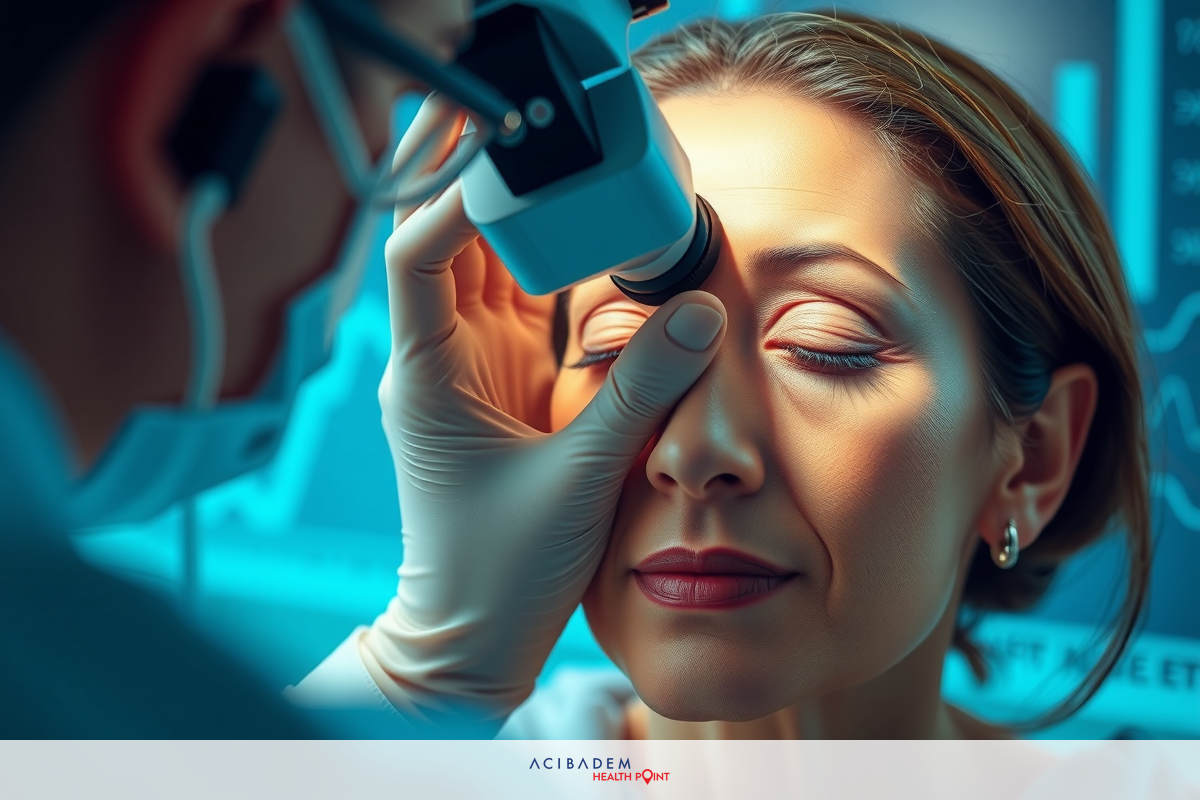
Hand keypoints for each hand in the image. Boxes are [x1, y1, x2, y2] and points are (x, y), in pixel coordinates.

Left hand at [361, 98, 727, 734]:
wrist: (473, 637)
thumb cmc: (497, 573)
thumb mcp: (577, 478)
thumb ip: (640, 392)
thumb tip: (700, 310)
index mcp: (428, 374)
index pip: (419, 254)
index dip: (455, 193)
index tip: (511, 151)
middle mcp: (442, 358)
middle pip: (451, 240)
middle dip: (487, 180)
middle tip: (535, 119)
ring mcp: (474, 367)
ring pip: (491, 264)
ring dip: (525, 214)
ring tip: (570, 157)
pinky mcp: (508, 383)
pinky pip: (530, 303)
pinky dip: (556, 263)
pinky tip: (590, 229)